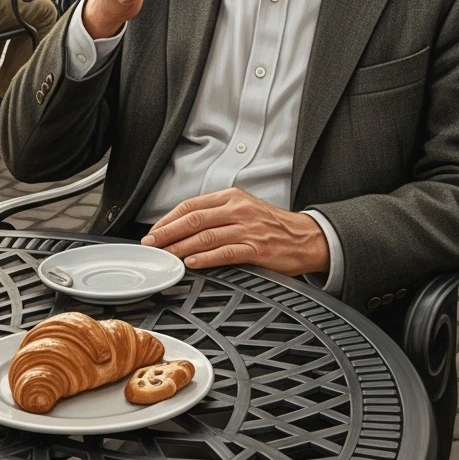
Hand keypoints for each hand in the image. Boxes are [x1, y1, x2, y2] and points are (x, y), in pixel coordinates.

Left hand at [142, 187, 329, 277]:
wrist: (306, 237)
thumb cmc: (273, 225)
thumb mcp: (244, 208)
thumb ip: (218, 214)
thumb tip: (185, 226)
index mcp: (232, 197)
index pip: (192, 205)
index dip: (169, 218)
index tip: (154, 230)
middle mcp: (238, 209)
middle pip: (194, 219)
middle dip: (168, 232)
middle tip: (152, 244)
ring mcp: (247, 228)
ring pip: (205, 236)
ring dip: (180, 247)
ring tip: (165, 256)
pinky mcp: (256, 248)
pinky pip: (225, 252)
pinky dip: (205, 257)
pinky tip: (192, 262)